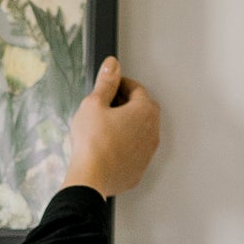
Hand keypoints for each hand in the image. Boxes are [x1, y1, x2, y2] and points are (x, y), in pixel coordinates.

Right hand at [62, 55, 158, 199]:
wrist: (91, 178)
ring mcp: (147, 152)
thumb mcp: (93, 104)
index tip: (109, 86)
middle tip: (105, 106)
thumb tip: (112, 65)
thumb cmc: (93, 143)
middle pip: (142, 109)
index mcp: (144, 110)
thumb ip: (106, 82)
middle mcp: (152, 130)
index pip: (136, 89)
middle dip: (125, 104)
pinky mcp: (139, 168)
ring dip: (126, 126)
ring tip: (104, 128)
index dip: (120, 84)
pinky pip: (134, 151)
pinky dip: (124, 146)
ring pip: (139, 131)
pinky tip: (107, 147)